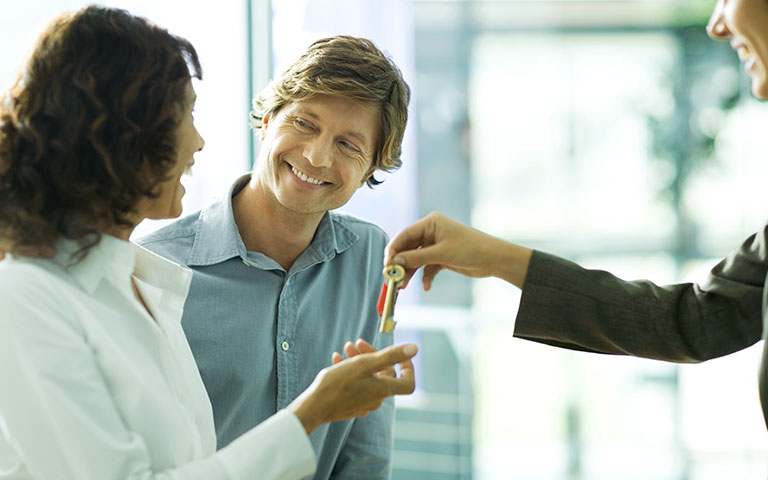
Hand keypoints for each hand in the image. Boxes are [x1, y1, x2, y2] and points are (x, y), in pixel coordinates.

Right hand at [288, 342, 416, 434]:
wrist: (314, 407)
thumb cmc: (338, 384)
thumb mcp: (364, 363)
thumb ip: (390, 355)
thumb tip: (415, 348)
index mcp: (384, 390)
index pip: (408, 382)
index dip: (407, 367)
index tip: (397, 354)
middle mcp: (377, 399)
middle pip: (383, 374)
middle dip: (372, 355)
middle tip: (356, 343)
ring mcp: (364, 404)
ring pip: (367, 377)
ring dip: (359, 360)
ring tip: (344, 349)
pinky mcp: (351, 405)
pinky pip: (356, 385)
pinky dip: (350, 371)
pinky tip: (336, 360)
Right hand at [384, 211, 531, 289]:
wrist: (494, 259)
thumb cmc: (471, 249)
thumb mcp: (441, 254)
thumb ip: (417, 258)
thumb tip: (395, 262)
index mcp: (430, 223)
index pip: (404, 235)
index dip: (393, 250)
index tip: (386, 265)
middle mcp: (431, 232)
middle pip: (408, 248)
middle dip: (400, 264)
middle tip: (392, 279)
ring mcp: (436, 245)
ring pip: (416, 259)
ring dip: (410, 273)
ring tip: (403, 287)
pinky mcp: (441, 257)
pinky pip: (427, 267)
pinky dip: (425, 276)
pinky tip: (427, 286)